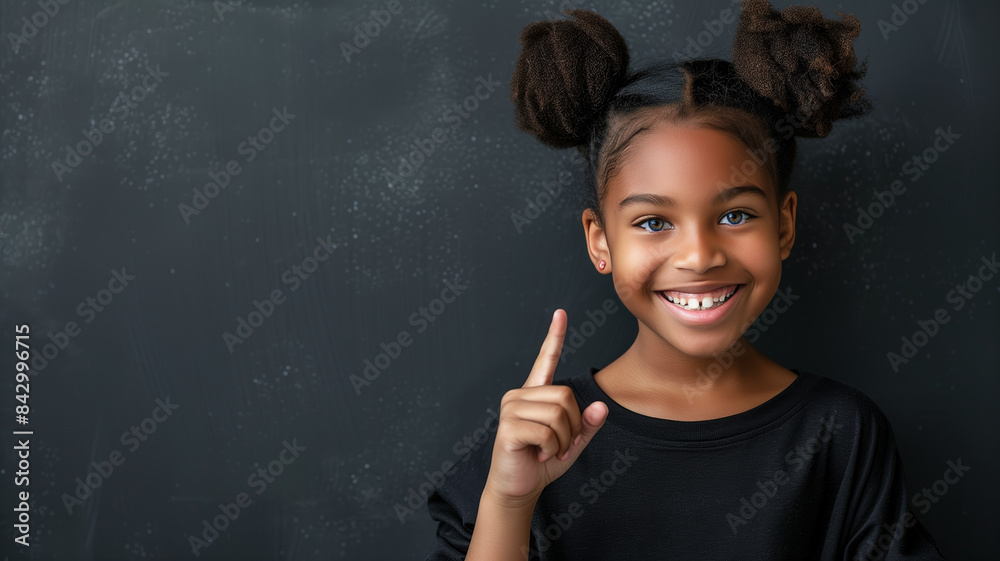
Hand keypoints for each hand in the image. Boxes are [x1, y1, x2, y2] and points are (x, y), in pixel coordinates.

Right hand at [483, 309, 607, 508]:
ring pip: (558, 414)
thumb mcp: (572, 442)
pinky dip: (553, 448)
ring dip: (564, 440)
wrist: (518, 487)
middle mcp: (519, 395)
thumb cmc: (542, 461)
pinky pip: (547, 432)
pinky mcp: (508, 427)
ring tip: (551, 450)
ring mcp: (511, 409)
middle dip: (573, 426)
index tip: (561, 314)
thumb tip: (600, 406)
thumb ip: (587, 425)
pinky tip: (540, 454)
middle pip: (565, 396)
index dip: (555, 337)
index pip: (545, 359)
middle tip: (562, 445)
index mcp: (534, 393)